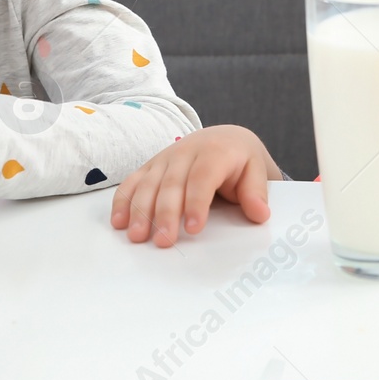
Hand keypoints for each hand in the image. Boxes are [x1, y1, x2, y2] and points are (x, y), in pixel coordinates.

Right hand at [110, 125, 282, 246]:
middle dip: (166, 214)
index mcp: (214, 151)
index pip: (202, 177)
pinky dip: (123, 200)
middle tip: (163, 241)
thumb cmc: (240, 160)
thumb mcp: (256, 170)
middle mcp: (185, 151)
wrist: (224, 138)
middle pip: (172, 183)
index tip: (194, 229)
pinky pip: (133, 182)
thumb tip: (260, 214)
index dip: (196, 202)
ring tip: (137, 237)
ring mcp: (165, 158)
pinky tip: (118, 221)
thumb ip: (256, 192)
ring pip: (149, 183)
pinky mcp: (151, 166)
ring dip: (140, 211)